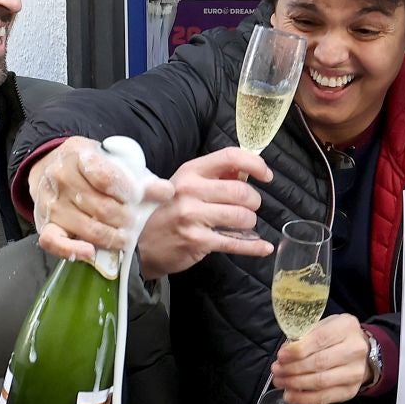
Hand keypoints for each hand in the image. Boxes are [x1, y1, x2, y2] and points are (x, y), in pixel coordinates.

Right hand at [28, 136, 173, 262]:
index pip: (105, 177)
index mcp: (79, 156)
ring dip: (112, 238)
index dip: (127, 191)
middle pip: (101, 207)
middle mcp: (61, 179)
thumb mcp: (110, 160)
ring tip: (125, 238)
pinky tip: (90, 252)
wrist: (48, 167)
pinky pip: (54, 242)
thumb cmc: (87, 166)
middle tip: (135, 223)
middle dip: (125, 219)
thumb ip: (138, 175)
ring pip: (87, 227)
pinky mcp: (44, 225)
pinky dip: (72, 250)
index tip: (138, 198)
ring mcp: (52, 204)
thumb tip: (167, 191)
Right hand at [136, 147, 275, 274]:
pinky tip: (263, 246)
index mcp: (190, 172)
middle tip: (248, 208)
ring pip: (242, 217)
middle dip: (254, 202)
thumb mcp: (183, 185)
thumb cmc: (165, 211)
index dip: (255, 164)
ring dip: (249, 223)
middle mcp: (191, 191)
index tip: (266, 175)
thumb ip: (214, 176)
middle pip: (242, 191)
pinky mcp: (198, 241)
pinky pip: (236, 243)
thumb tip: (247, 170)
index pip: (230, 157)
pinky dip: (254, 246)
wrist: (138, 244)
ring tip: (240, 225)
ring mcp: (193, 217)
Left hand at [270, 314, 370, 403]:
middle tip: (276, 370)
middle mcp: (355, 350)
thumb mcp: (322, 326)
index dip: (297, 350)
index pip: (319, 340)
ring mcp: (355, 372)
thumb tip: (285, 352)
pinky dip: (303, 398)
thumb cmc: (335, 336)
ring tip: (280, 381)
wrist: (359, 352)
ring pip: (320, 381)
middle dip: (292, 368)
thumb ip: (304, 336)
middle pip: (319, 362)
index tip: (281, 356)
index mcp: (346, 327)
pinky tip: (290, 395)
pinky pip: (324, 397)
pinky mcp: (350, 391)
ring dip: (295, 383)